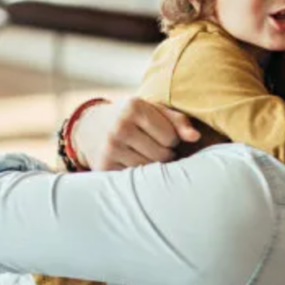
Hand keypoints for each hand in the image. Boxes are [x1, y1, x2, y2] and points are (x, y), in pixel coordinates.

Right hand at [72, 97, 200, 170]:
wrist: (89, 127)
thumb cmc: (131, 118)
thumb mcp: (152, 111)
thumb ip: (177, 121)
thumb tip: (196, 137)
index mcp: (134, 107)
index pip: (171, 137)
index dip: (170, 139)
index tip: (159, 135)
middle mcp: (120, 126)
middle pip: (162, 155)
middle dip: (163, 154)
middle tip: (152, 147)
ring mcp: (110, 147)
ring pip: (150, 169)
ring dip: (152, 166)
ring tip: (143, 154)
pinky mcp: (104, 165)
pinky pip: (135, 178)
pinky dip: (138, 174)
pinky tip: (131, 161)